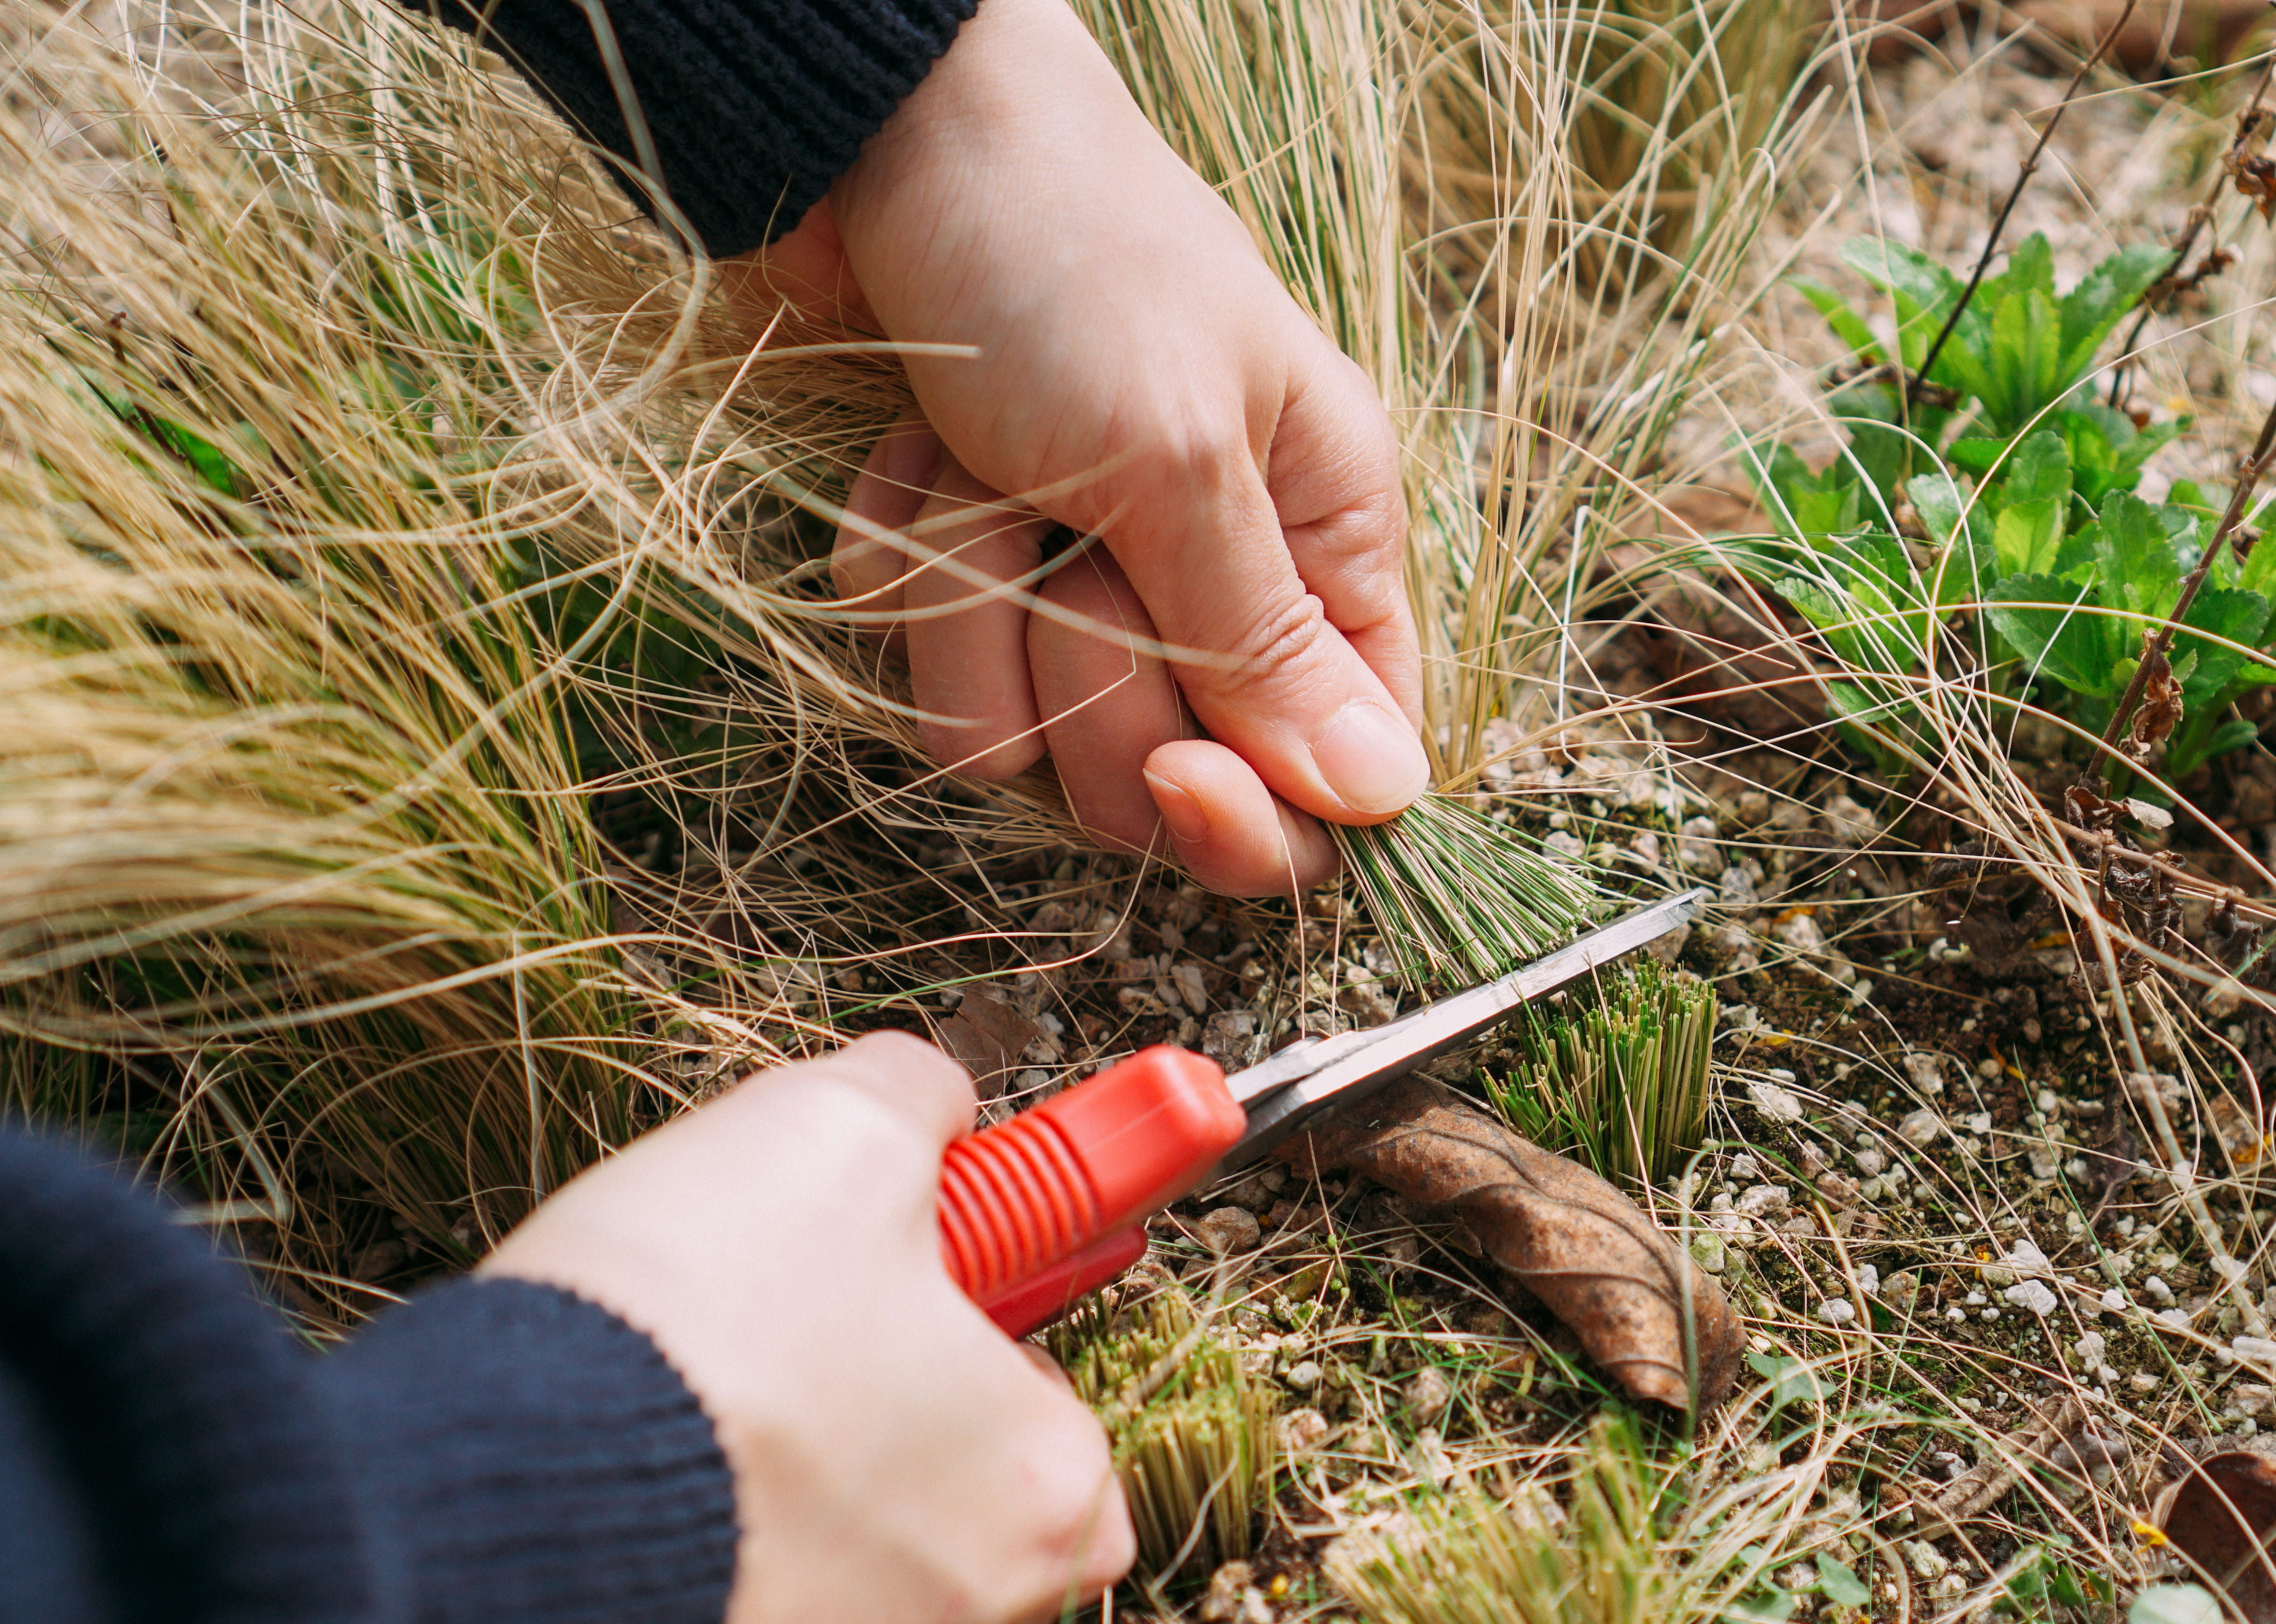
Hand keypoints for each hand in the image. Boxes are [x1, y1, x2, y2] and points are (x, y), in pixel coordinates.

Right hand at [493, 1033, 1134, 1623]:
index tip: (879, 1278)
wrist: (466, 1566)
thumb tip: (929, 1093)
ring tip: (654, 1452)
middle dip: (858, 1437)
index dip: (951, 1318)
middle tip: (745, 1360)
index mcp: (1052, 1508)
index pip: (1043, 1396)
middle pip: (946, 1516)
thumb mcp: (822, 1138)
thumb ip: (909, 1101)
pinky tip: (603, 1553)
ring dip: (761, 1539)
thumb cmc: (682, 1357)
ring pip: (837, 1618)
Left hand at [748, 0, 1427, 896]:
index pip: (1334, 783)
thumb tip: (1383, 801)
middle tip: (1066, 535)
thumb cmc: (1061, 254)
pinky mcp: (969, 578)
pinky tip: (915, 459)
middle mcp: (1218, 587)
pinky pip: (924, 672)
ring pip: (1022, 745)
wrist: (876, 136)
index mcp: (1325, 548)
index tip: (1175, 770)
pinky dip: (901, 568)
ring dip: (972, 608)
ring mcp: (1085, 588)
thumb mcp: (1177, 449)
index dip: (1250, 819)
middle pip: (1162, 785)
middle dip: (1088, 680)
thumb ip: (1266, 642)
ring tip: (977, 469)